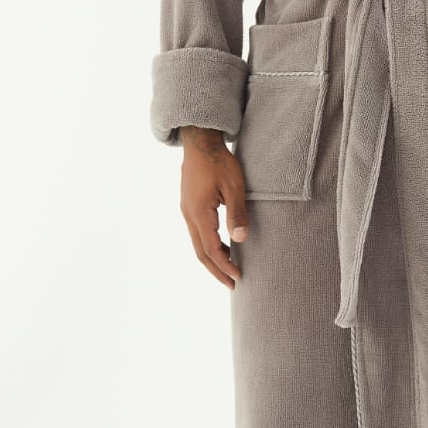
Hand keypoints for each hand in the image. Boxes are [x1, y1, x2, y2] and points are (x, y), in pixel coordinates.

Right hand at [179, 126, 249, 288]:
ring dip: (212, 259)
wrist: (200, 143)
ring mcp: (186, 211)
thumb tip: (241, 240)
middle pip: (200, 252)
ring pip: (197, 244)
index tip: (238, 277)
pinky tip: (221, 247)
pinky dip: (208, 246)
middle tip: (232, 284)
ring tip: (229, 269)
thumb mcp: (234, 187)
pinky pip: (197, 234)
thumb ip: (237, 213)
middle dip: (216, 270)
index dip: (225, 265)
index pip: (211, 248)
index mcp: (199, 213)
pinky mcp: (188, 206)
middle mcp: (189, 215)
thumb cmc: (220, 162)